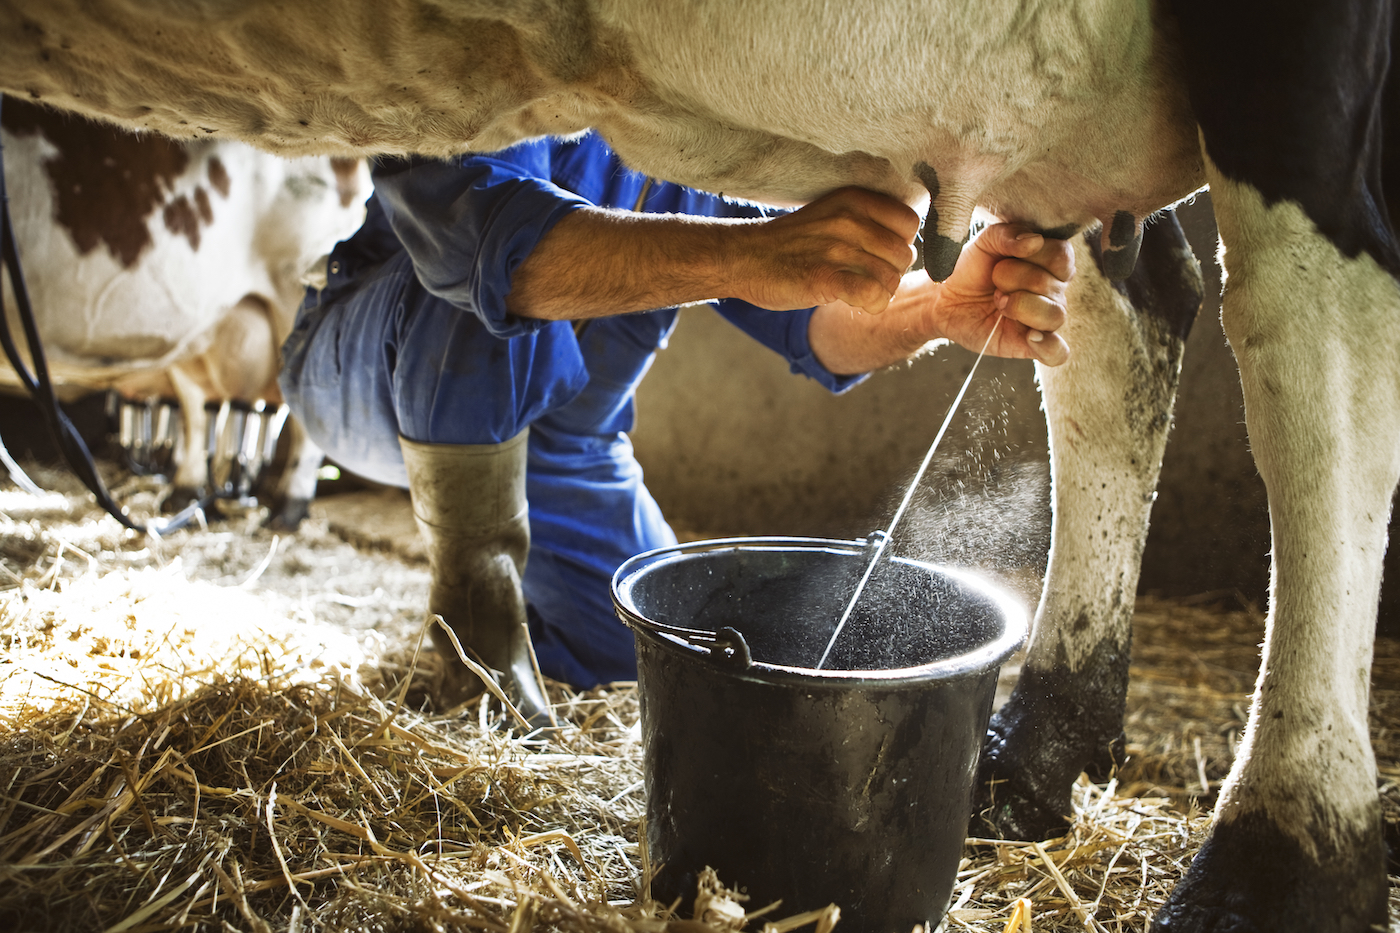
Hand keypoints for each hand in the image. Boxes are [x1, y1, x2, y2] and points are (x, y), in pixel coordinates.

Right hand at [727, 187, 920, 315]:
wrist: (744, 257)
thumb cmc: (791, 242)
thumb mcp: (832, 214)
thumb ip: (868, 220)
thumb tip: (907, 243)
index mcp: (855, 199)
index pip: (910, 222)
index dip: (900, 243)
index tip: (878, 255)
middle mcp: (849, 219)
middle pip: (904, 254)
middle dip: (890, 272)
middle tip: (864, 277)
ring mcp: (837, 248)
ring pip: (891, 278)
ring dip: (879, 292)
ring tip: (856, 290)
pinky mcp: (825, 277)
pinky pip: (873, 295)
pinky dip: (871, 305)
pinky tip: (854, 302)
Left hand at [934, 223, 1073, 364]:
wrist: (944, 298)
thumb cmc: (970, 268)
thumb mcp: (984, 241)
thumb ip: (1007, 234)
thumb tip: (1034, 241)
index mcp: (1049, 262)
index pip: (1062, 256)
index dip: (1033, 256)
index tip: (1004, 258)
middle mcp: (1054, 291)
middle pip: (1051, 285)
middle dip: (1013, 280)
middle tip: (994, 284)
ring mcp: (1045, 319)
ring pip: (1056, 315)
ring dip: (1021, 306)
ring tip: (999, 303)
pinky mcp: (1032, 345)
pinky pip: (1058, 352)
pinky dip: (1049, 346)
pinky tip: (1030, 336)